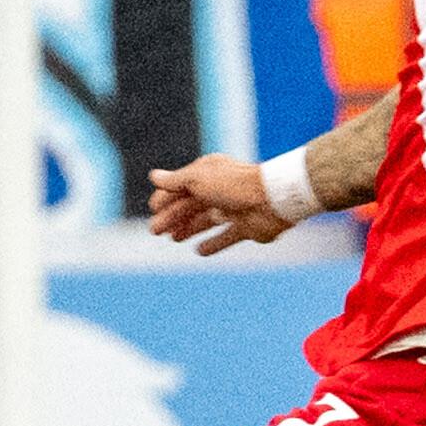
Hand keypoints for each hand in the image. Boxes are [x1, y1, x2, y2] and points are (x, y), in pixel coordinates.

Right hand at [148, 154, 289, 256]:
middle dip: (172, 217)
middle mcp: (221, 190)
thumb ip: (175, 181)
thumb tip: (154, 177)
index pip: (182, 186)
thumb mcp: (198, 179)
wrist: (272, 200)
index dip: (166, 198)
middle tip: (155, 231)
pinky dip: (213, 244)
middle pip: (192, 205)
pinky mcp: (246, 228)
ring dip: (188, 228)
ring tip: (174, 239)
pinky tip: (199, 251)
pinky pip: (226, 237)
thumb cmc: (233, 185)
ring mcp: (234, 209)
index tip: (153, 210)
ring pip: (206, 220)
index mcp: (210, 174)